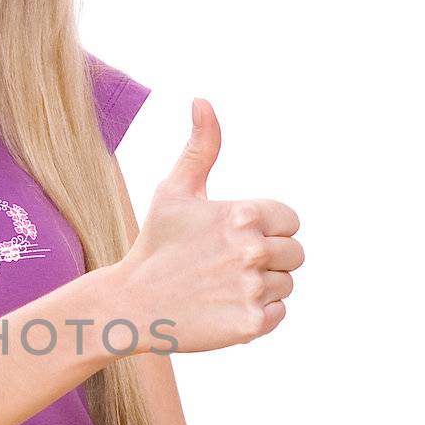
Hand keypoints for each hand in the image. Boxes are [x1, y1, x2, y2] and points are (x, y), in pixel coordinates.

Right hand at [121, 98, 304, 353]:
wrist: (129, 304)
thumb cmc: (155, 244)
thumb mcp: (174, 191)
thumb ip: (201, 146)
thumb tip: (202, 100)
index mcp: (242, 214)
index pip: (290, 221)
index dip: (266, 229)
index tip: (232, 239)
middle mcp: (251, 250)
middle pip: (294, 254)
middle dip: (267, 259)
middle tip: (225, 267)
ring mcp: (252, 289)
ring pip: (285, 285)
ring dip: (260, 287)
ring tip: (221, 287)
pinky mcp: (250, 324)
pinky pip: (278, 314)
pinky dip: (257, 315)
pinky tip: (223, 307)